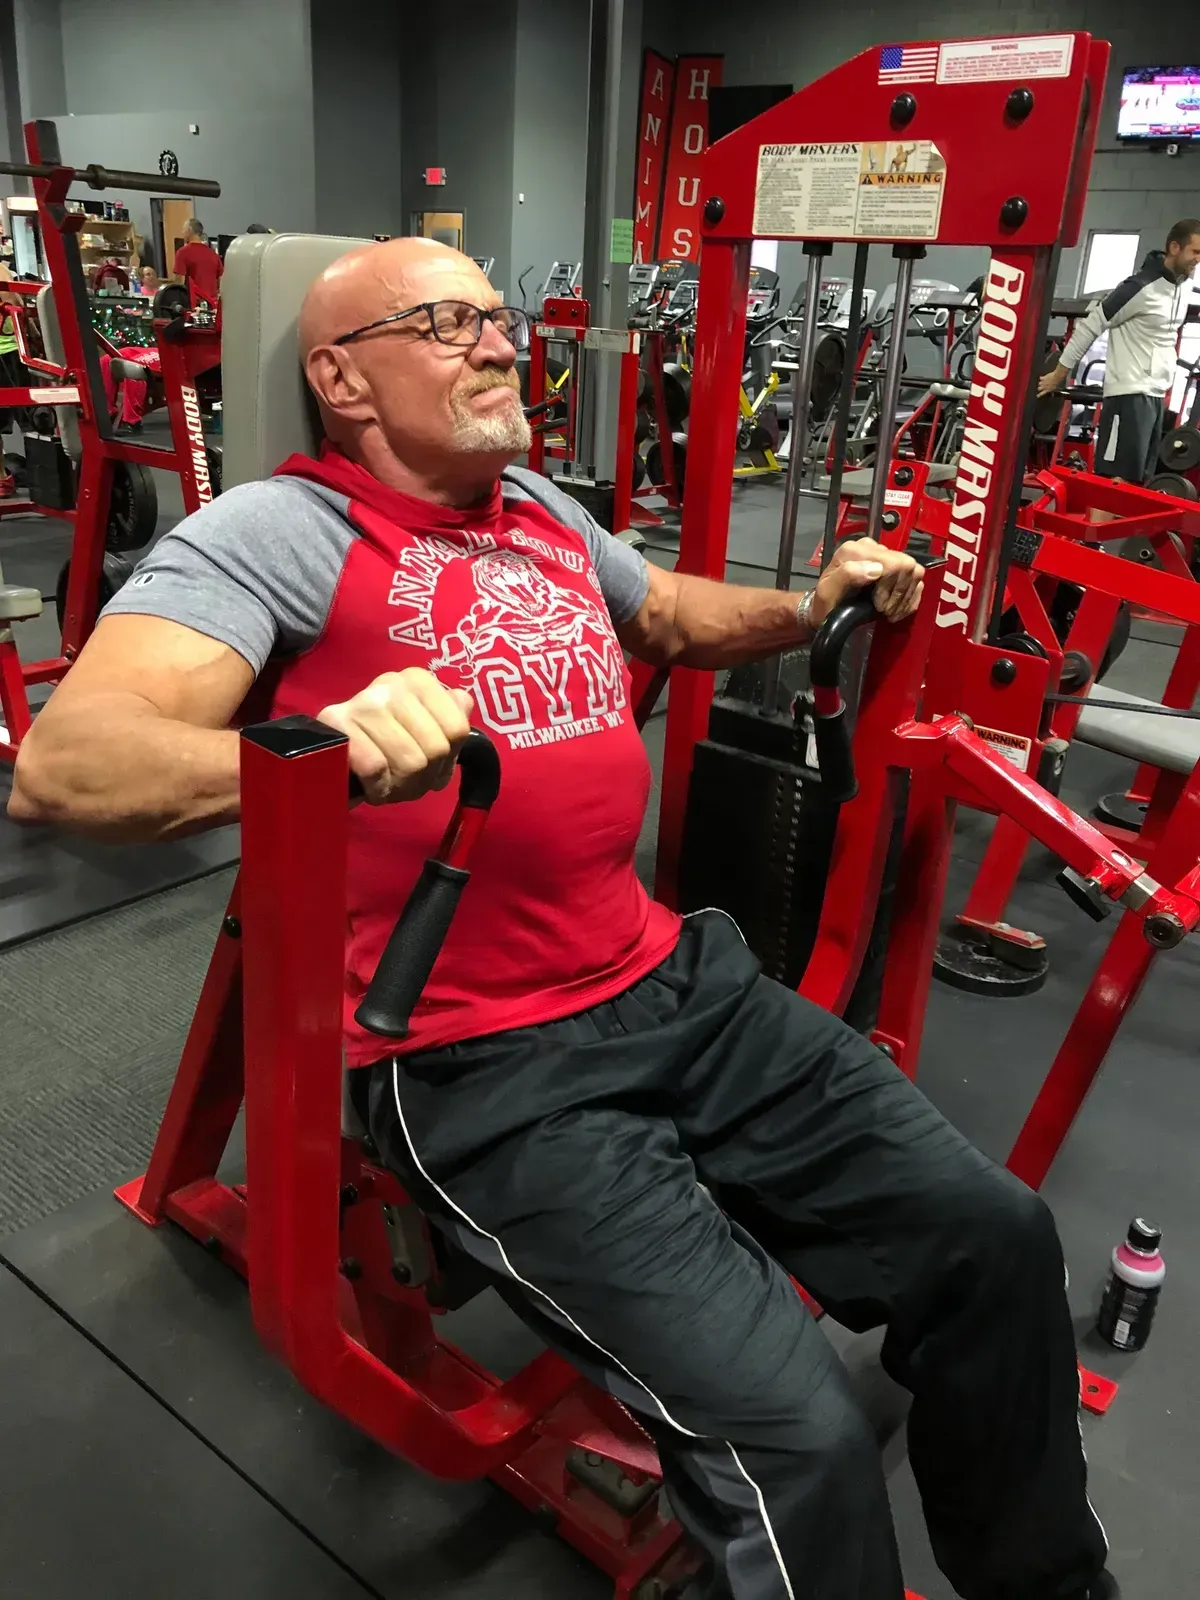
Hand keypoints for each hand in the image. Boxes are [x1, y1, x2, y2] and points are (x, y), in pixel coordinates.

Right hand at [318, 668, 473, 804]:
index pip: (457, 729)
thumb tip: (462, 702)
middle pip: (436, 749)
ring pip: (410, 762)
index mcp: (418, 681)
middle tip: (404, 782)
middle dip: (424, 778)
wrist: (326, 762)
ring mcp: (363, 702)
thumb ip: (450, 717)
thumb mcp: (423, 733)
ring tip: (387, 784)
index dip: (447, 760)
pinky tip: (370, 786)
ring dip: (401, 788)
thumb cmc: (383, 749)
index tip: (429, 765)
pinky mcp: (335, 724)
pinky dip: (377, 789)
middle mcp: (392, 683)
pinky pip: (376, 768)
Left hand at [811, 538, 923, 627]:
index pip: (891, 562)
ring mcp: (886, 557)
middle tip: (884, 610)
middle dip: (898, 594)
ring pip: (915, 572)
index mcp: (856, 549)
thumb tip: (876, 569)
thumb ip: (846, 575)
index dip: (889, 588)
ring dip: (904, 598)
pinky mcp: (896, 570)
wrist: (829, 611)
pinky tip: (896, 609)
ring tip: (888, 611)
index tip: (878, 606)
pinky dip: (910, 600)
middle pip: (906, 565)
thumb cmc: (827, 603)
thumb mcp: (828, 592)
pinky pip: (917, 580)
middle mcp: (873, 548)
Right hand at [1037, 363, 1067, 396]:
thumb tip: (1052, 393)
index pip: (1041, 394)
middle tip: (1041, 387)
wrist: (1057, 377)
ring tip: (1042, 382)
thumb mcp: (1056, 389)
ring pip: (1039, 383)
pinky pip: (1040, 378)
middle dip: (1040, 388)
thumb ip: (1053, 390)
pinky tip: (1042, 377)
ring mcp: (1043, 382)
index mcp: (1047, 390)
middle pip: (1039, 388)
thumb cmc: (1058, 383)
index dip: (1039, 395)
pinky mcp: (1043, 378)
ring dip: (1040, 383)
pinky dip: (1041, 378)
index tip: (1037, 396)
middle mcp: (1044, 386)